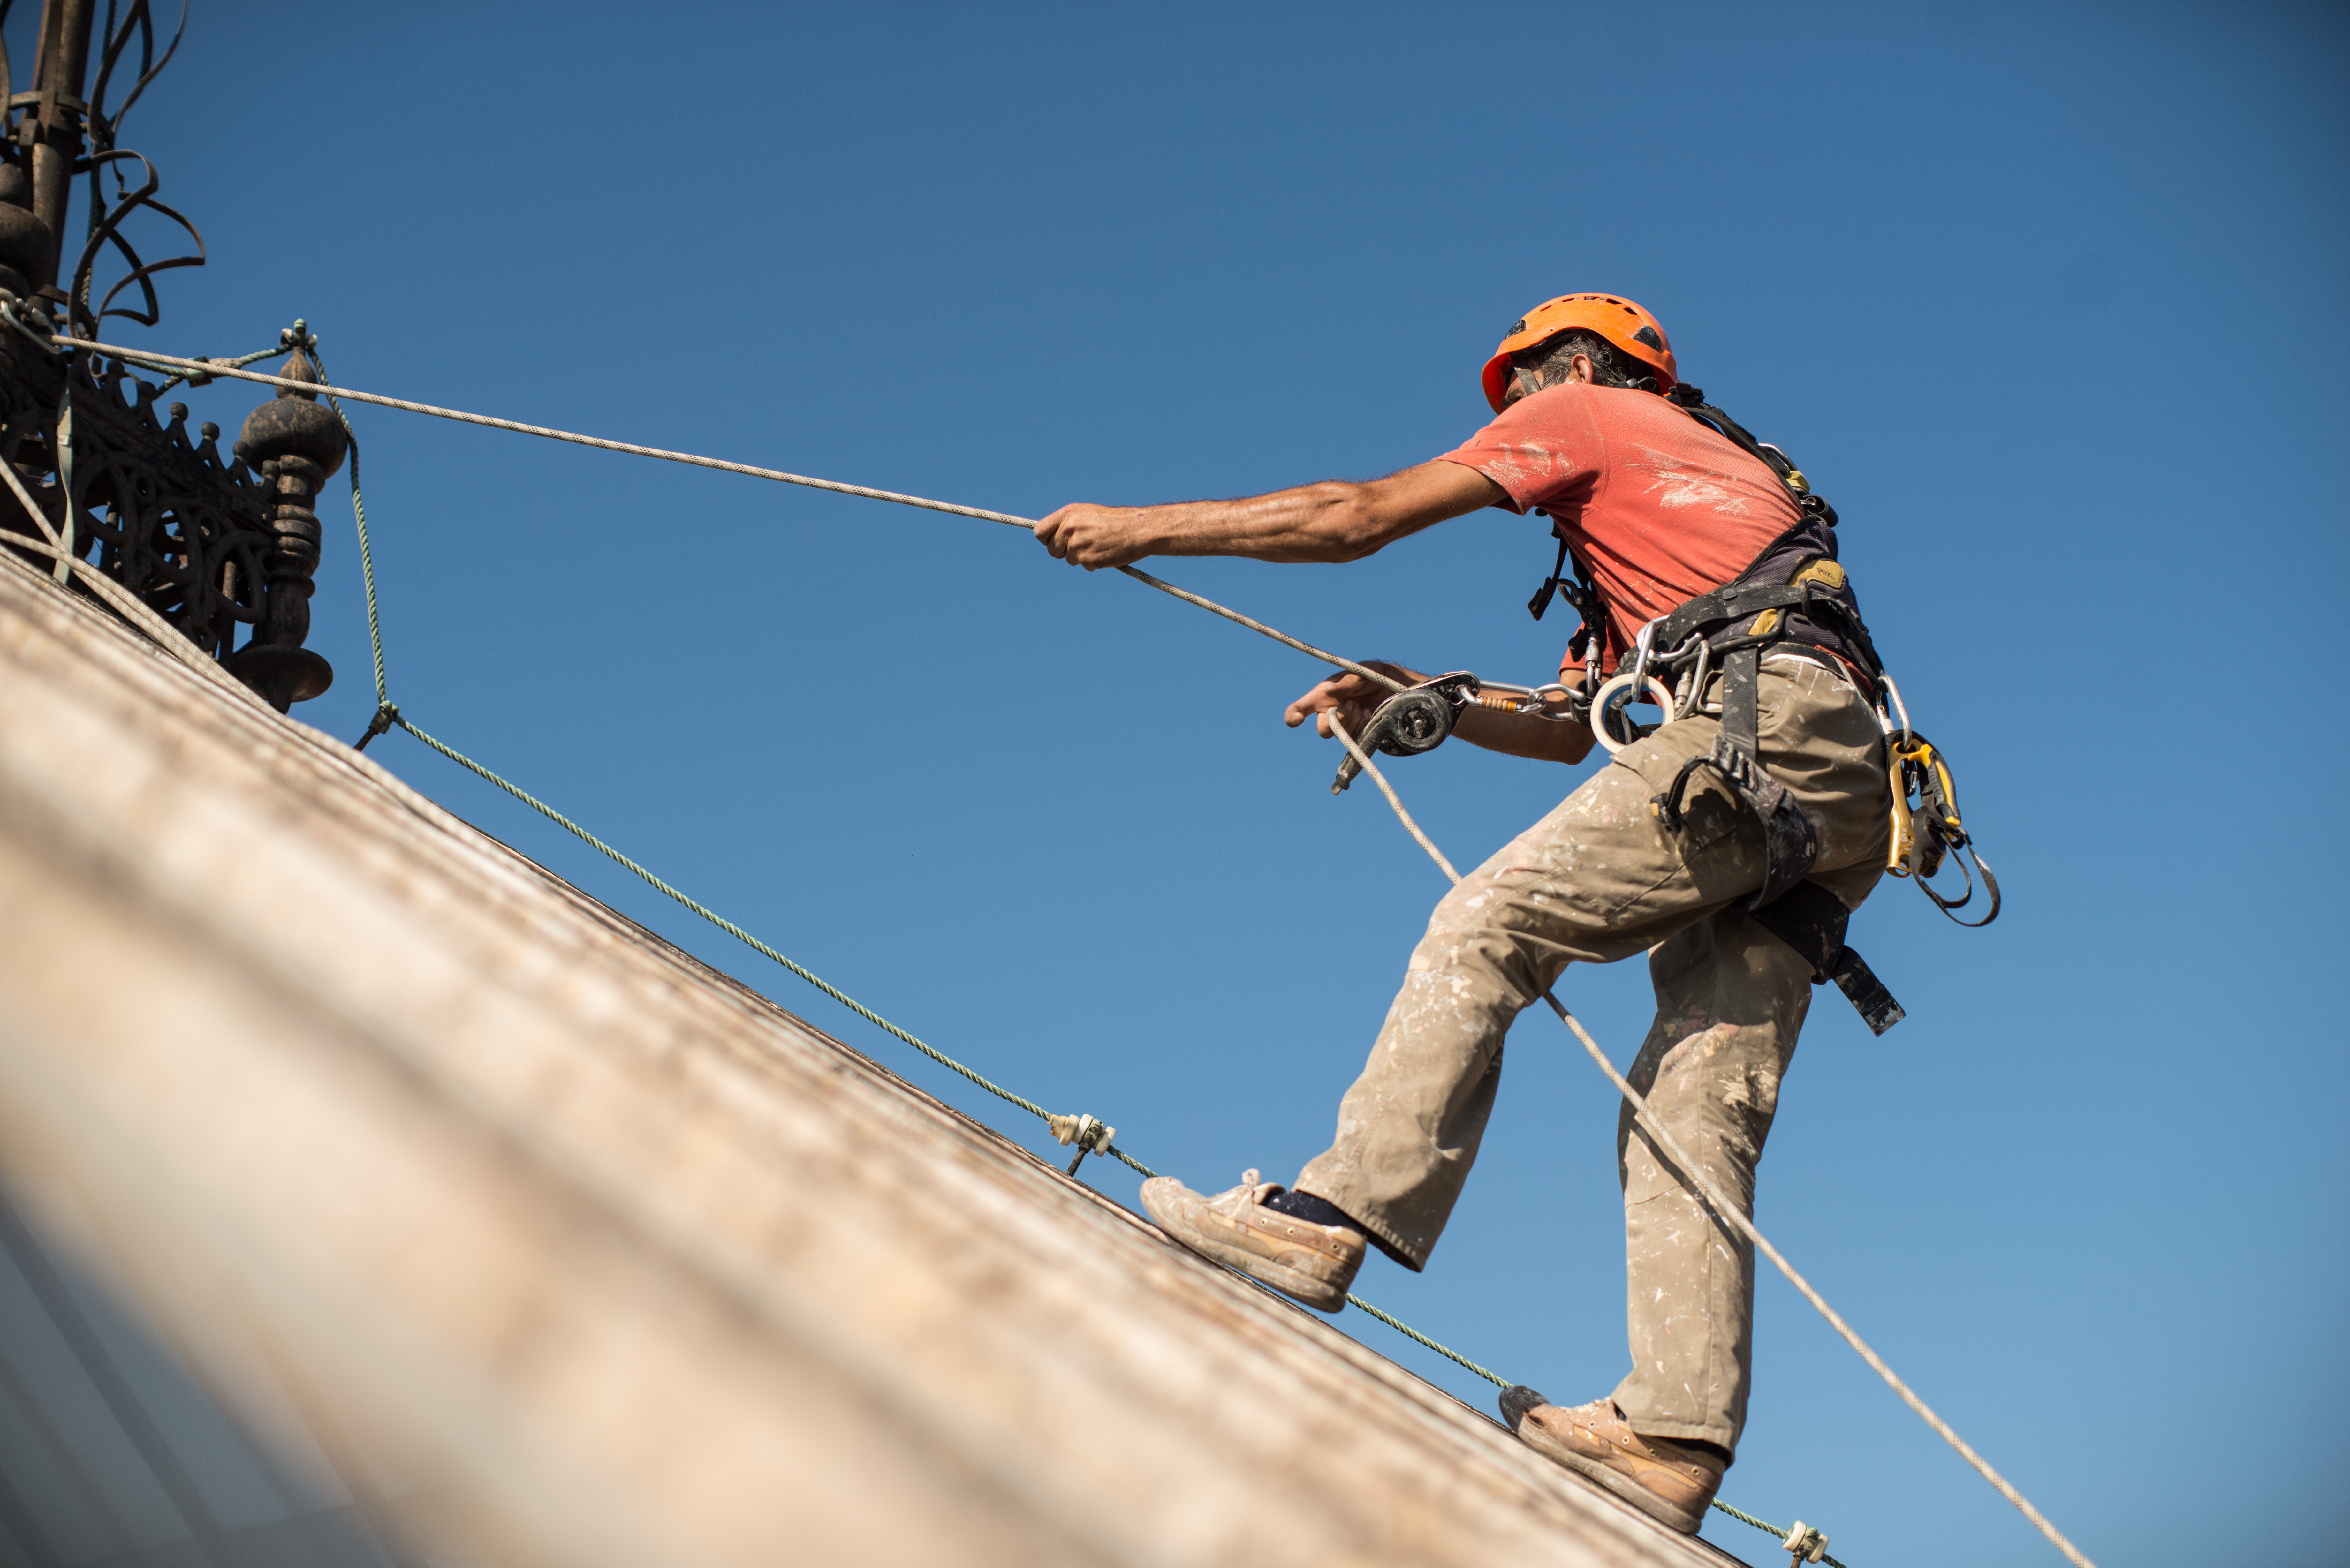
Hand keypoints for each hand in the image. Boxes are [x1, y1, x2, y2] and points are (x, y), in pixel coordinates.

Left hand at [1033, 503, 1154, 569]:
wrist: (1137, 529)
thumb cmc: (1115, 521)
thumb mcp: (1087, 513)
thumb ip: (1069, 522)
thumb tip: (1053, 535)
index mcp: (1068, 514)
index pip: (1040, 531)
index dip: (1047, 539)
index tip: (1054, 542)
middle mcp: (1069, 528)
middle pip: (1052, 549)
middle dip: (1063, 551)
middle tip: (1081, 547)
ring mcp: (1077, 545)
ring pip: (1069, 559)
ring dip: (1081, 557)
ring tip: (1098, 545)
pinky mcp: (1088, 559)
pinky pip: (1084, 566)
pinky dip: (1093, 563)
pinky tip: (1105, 552)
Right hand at [1283, 662, 1420, 739]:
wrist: (1399, 689)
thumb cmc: (1374, 676)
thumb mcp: (1362, 672)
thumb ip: (1346, 681)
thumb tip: (1329, 692)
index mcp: (1323, 697)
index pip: (1300, 709)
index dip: (1293, 716)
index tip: (1296, 720)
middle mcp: (1331, 714)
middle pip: (1323, 729)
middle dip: (1336, 720)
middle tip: (1351, 706)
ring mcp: (1346, 727)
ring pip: (1340, 735)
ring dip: (1352, 721)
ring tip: (1364, 707)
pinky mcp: (1359, 736)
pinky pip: (1355, 739)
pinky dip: (1363, 726)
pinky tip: (1370, 715)